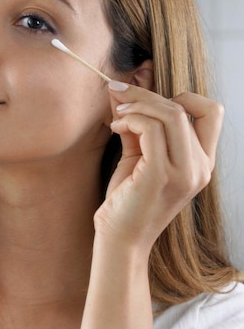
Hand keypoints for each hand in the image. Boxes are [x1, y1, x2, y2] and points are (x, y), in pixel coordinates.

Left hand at [94, 81, 223, 251]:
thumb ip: (137, 124)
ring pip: (170, 114)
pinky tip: (116, 127)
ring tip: (117, 115)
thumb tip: (121, 90)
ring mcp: (184, 173)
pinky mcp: (161, 176)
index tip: (149, 101)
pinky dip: (131, 119)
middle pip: (183, 108)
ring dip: (137, 105)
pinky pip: (151, 129)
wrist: (119, 238)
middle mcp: (200, 167)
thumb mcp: (138, 156)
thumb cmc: (127, 199)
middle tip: (118, 94)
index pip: (211, 112)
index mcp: (201, 162)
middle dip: (145, 94)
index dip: (182, 97)